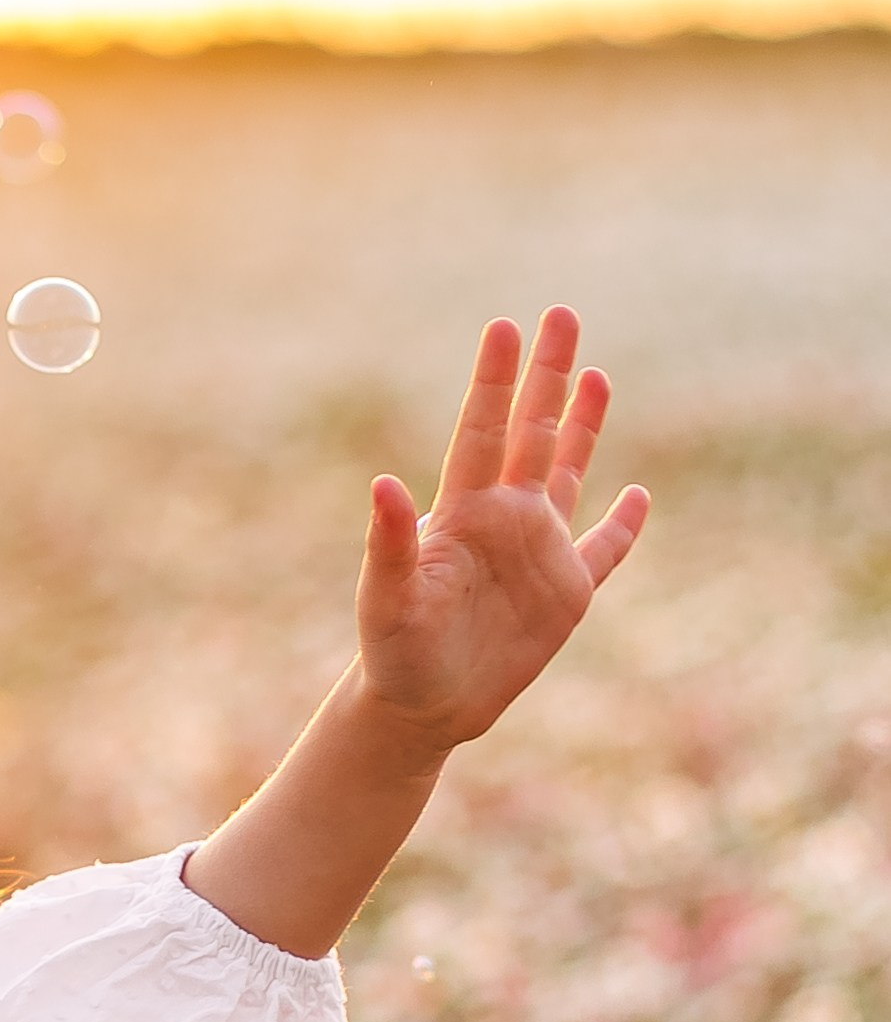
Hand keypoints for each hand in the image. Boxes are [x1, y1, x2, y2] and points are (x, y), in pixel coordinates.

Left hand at [356, 308, 648, 753]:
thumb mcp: (387, 599)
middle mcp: (503, 519)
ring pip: (567, 472)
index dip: (496, 381)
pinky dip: (624, 526)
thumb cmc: (392, 653)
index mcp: (462, 513)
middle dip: (547, 374)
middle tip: (561, 313)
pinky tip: (640, 495)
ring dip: (581, 425)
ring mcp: (537, 552)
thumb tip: (382, 484)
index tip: (506, 326)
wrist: (420, 708)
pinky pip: (604, 552)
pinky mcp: (565, 595)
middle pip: (531, 431)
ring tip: (596, 373)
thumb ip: (387, 544)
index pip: (483, 431)